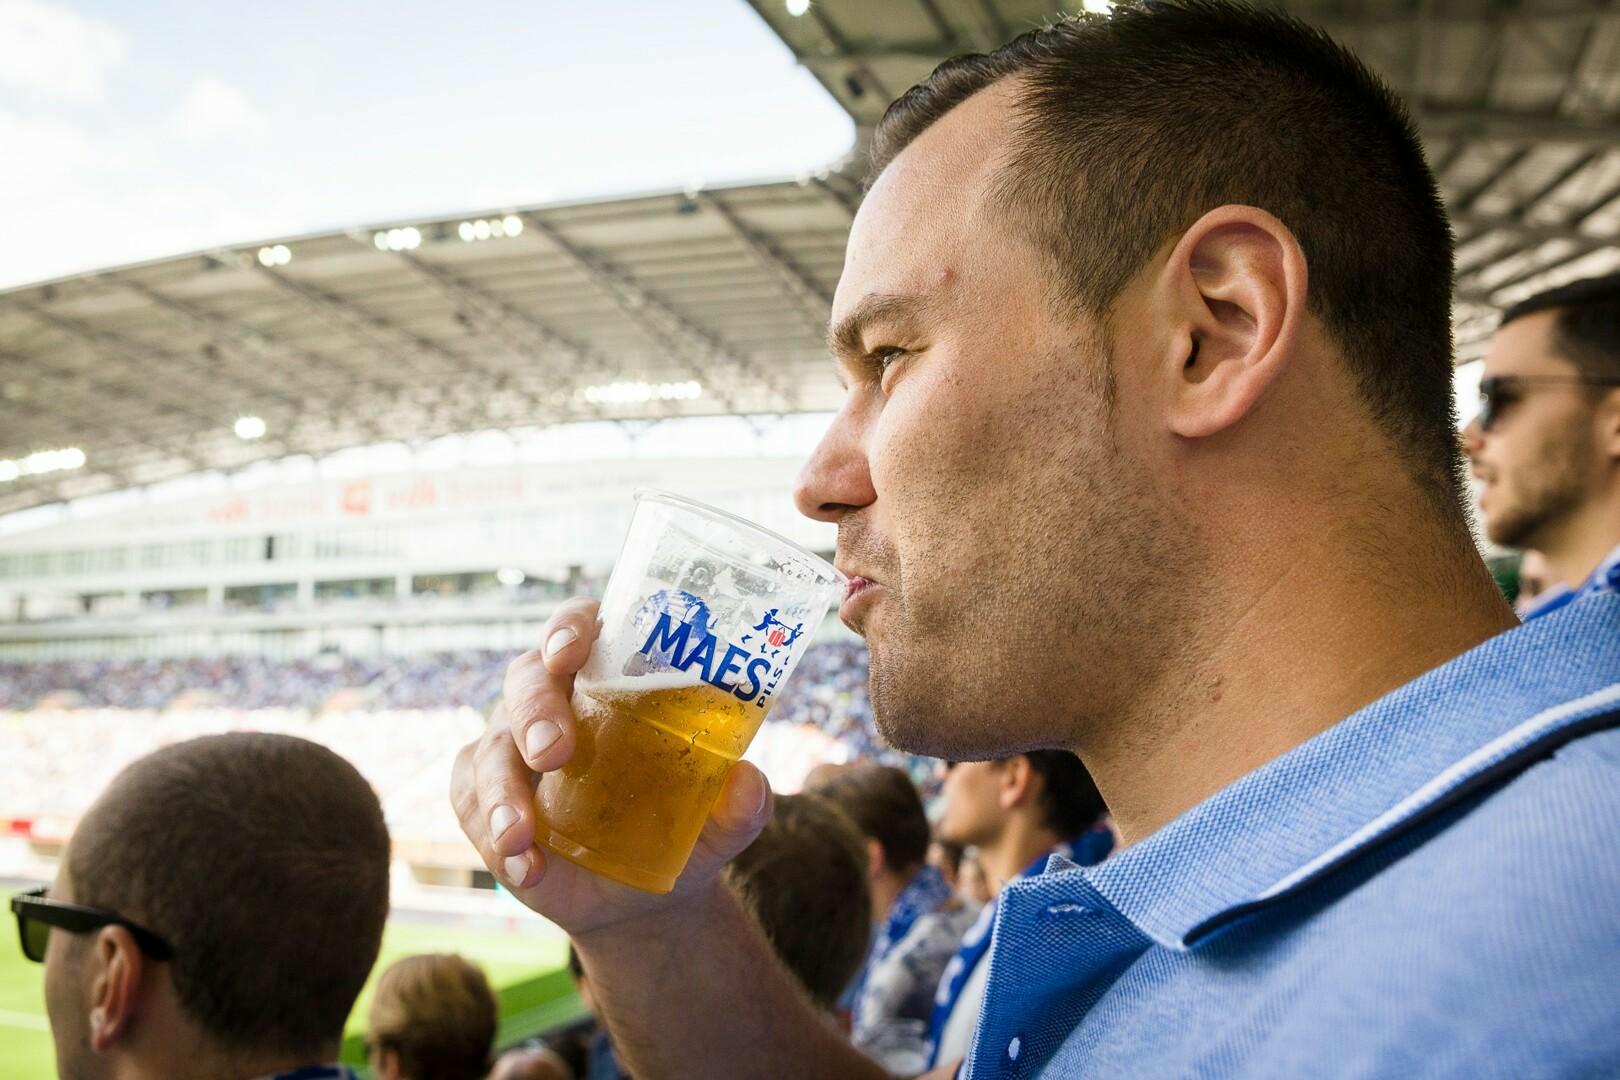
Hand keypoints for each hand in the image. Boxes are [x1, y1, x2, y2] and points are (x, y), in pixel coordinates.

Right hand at [450, 597, 773, 933]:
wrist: (643, 897)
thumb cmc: (684, 829)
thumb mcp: (722, 821)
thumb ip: (741, 802)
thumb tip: (748, 784)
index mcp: (612, 678)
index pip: (583, 627)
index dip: (569, 628)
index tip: (568, 652)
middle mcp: (555, 700)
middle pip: (526, 680)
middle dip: (534, 712)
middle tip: (554, 754)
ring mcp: (513, 747)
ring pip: (490, 748)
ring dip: (500, 792)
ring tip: (521, 836)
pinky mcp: (485, 797)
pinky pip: (470, 803)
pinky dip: (491, 835)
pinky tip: (525, 868)